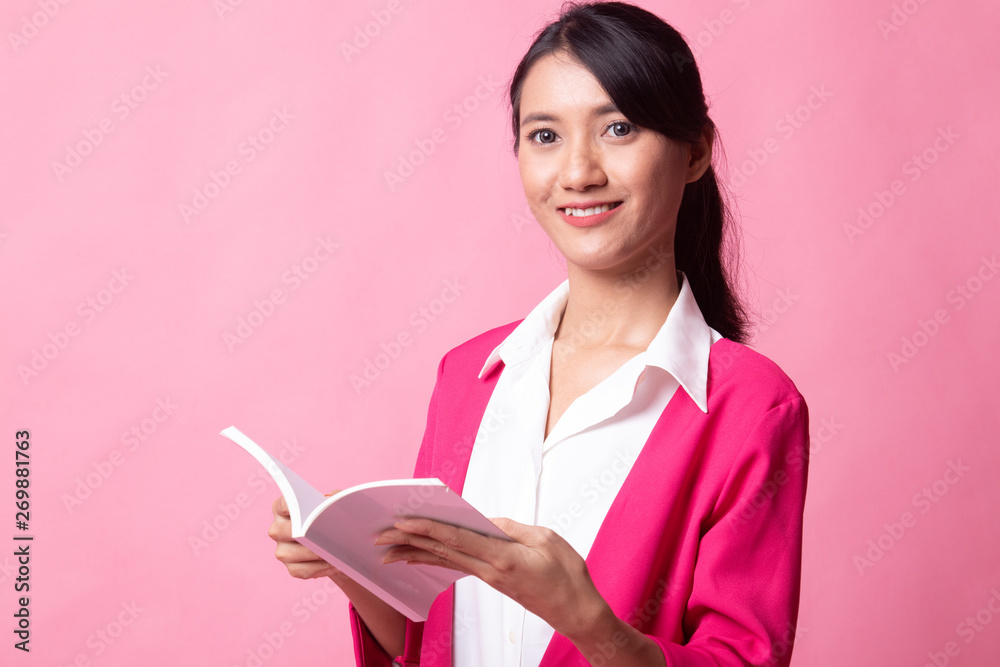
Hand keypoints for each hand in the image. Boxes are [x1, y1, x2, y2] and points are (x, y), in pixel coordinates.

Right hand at [268, 495, 340, 579]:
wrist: (336, 541)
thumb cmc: (332, 517)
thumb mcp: (334, 504)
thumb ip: (333, 498)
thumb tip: (330, 500)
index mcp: (284, 509)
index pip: (282, 505)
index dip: (290, 505)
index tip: (303, 507)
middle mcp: (277, 529)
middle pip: (282, 531)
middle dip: (302, 532)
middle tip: (323, 532)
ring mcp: (282, 550)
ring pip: (291, 554)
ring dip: (313, 553)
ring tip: (334, 551)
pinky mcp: (292, 568)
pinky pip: (302, 570)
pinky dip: (319, 568)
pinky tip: (334, 563)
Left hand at [375, 517, 608, 642]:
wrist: (575, 611)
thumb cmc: (566, 575)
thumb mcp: (546, 539)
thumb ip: (513, 528)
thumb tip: (486, 522)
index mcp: (502, 558)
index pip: (457, 540)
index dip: (428, 529)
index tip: (404, 521)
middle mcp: (489, 570)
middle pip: (442, 552)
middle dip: (409, 542)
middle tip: (380, 536)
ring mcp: (489, 578)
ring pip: (446, 561)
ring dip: (416, 553)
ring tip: (389, 550)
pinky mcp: (492, 581)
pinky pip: (458, 566)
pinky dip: (437, 558)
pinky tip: (422, 556)